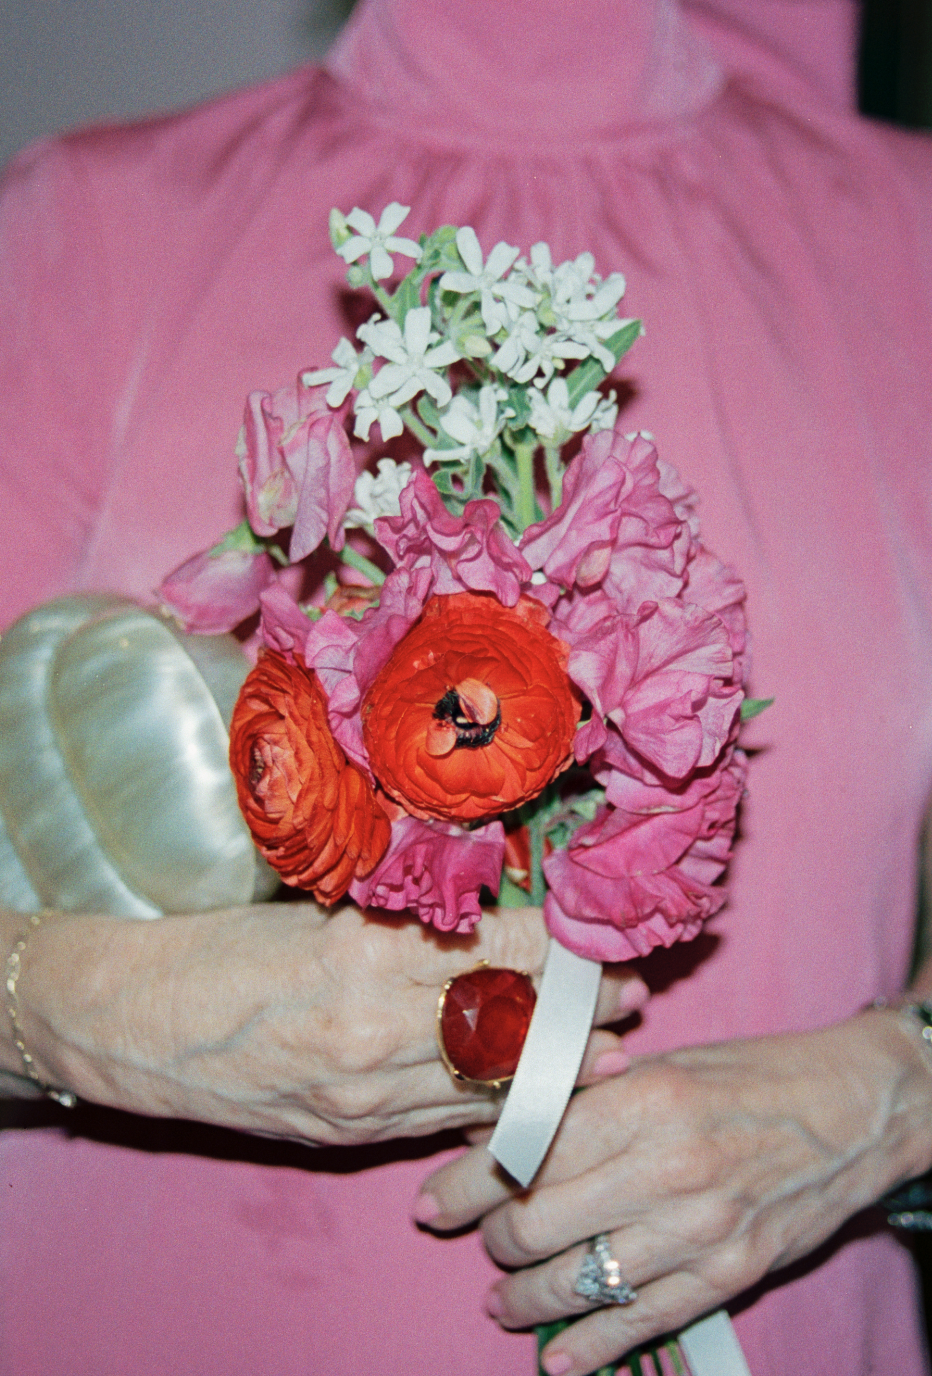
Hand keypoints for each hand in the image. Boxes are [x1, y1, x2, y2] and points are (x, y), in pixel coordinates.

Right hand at [5, 902, 645, 1146]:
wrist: (141, 1025)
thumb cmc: (223, 948)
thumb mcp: (319, 910)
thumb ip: (401, 917)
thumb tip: (488, 907)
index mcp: (366, 950)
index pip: (495, 948)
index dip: (559, 949)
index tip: (597, 939)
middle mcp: (373, 1025)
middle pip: (506, 1021)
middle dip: (577, 1014)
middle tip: (629, 999)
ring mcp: (362, 1091)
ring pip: (487, 1081)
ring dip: (554, 1068)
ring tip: (608, 1052)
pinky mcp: (348, 1134)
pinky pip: (441, 1121)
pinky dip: (493, 1106)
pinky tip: (535, 1096)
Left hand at [416, 1012, 931, 1375]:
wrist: (851, 1110)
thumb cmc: (750, 1076)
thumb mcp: (663, 1068)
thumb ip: (587, 1102)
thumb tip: (500, 1132)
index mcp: (642, 1101)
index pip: (527, 1150)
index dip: (468, 1182)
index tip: (435, 1200)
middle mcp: (665, 1168)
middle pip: (540, 1221)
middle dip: (493, 1238)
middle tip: (475, 1238)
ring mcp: (699, 1229)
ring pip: (580, 1280)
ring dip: (525, 1297)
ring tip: (502, 1298)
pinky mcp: (729, 1274)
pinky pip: (642, 1321)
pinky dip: (590, 1345)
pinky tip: (557, 1355)